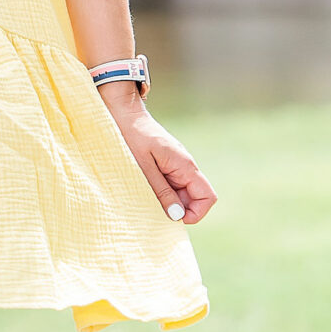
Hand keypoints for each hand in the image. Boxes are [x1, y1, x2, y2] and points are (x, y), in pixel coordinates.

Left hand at [97, 84, 216, 224]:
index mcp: (185, 165)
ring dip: (168, 201)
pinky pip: (171, 185)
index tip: (173, 218)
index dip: (196, 213)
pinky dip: (161, 192)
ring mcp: (176, 165)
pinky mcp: (166, 164)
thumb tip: (177, 215)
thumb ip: (161, 191)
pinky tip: (144, 189)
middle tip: (153, 208)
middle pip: (195, 198)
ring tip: (145, 197)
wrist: (123, 113)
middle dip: (179, 209)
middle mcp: (185, 166)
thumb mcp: (143, 167)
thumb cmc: (131, 137)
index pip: (207, 197)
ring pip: (182, 193)